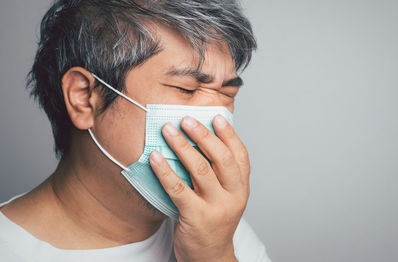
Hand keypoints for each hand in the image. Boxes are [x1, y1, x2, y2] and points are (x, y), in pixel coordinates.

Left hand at [149, 114, 249, 261]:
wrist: (210, 256)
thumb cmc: (215, 221)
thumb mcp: (226, 197)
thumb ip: (220, 174)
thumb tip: (202, 140)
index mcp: (242, 188)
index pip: (240, 155)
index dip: (229, 134)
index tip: (216, 117)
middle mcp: (233, 196)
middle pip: (221, 158)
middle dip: (203, 136)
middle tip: (186, 120)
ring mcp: (216, 207)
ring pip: (200, 169)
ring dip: (182, 146)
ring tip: (168, 131)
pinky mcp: (196, 217)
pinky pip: (178, 189)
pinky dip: (165, 171)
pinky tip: (155, 158)